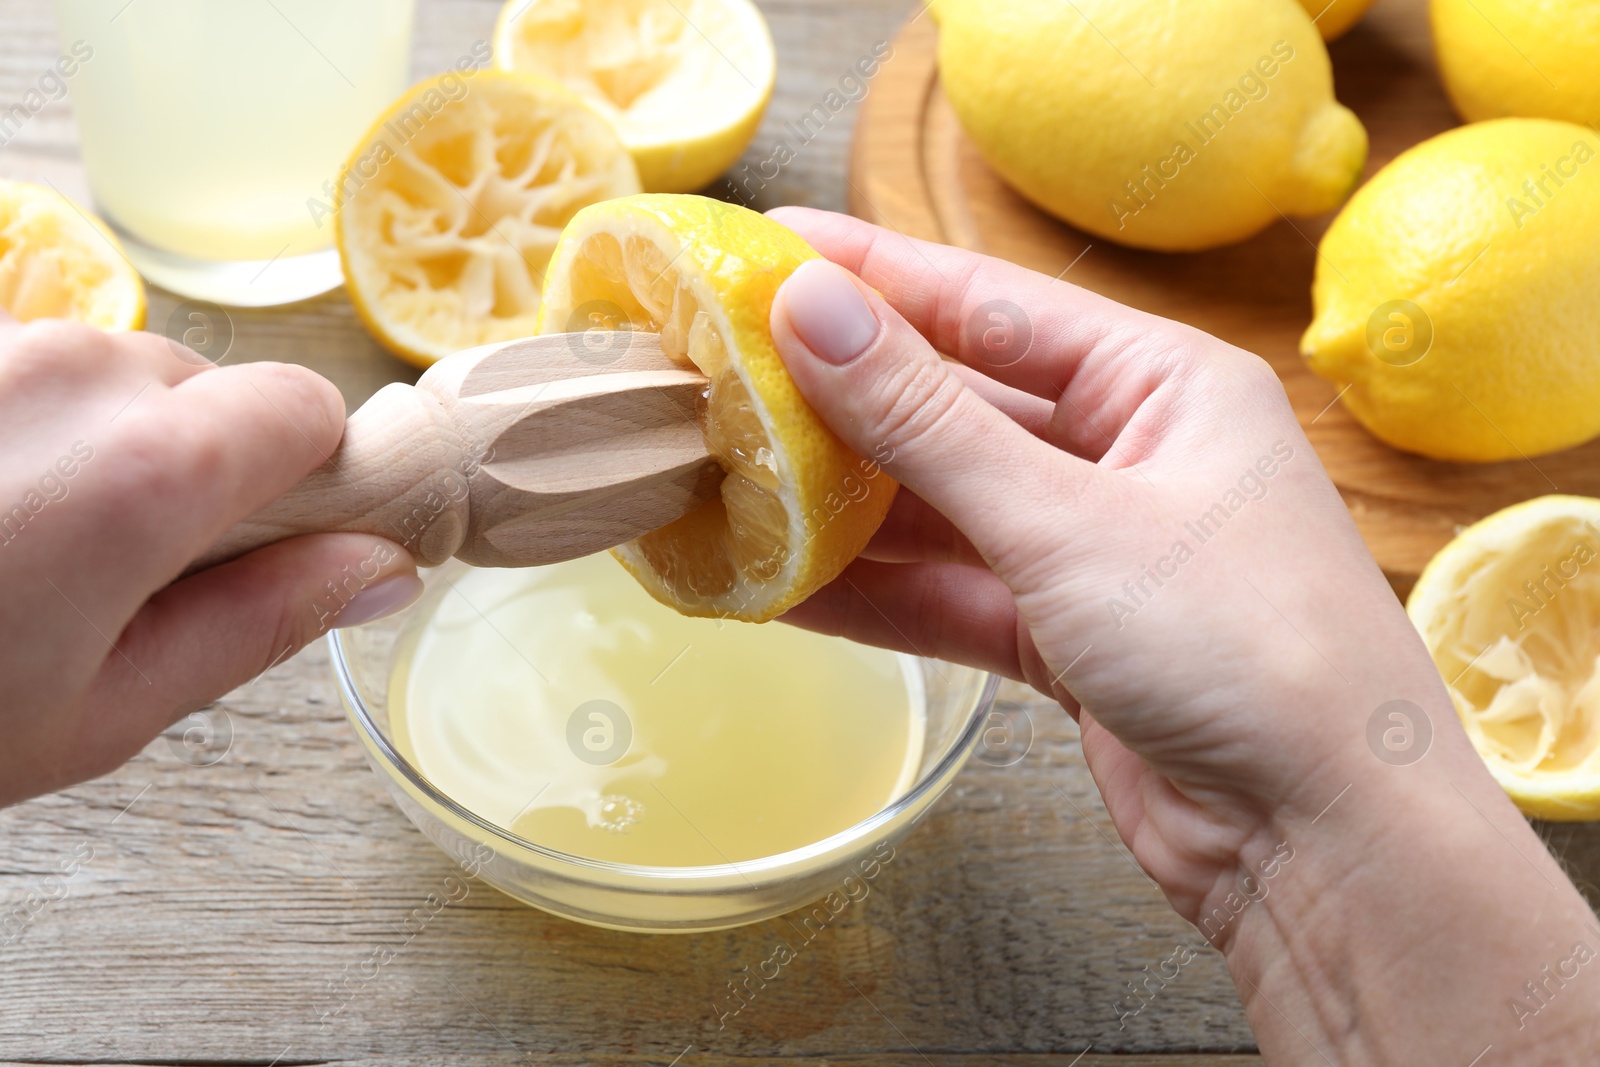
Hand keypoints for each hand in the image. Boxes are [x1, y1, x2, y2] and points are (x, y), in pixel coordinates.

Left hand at [0, 316, 416, 806]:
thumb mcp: (108, 706)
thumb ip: (265, 619)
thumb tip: (385, 565)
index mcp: (151, 466)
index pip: (309, 408)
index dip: (304, 479)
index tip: (260, 541)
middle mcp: (77, 369)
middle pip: (214, 391)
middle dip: (194, 466)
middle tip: (114, 570)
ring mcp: (0, 341)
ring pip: (120, 372)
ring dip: (105, 440)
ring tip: (22, 537)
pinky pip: (37, 366)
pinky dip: (30, 423)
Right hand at [768, 208, 1599, 1062]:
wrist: (1328, 842)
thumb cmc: (1243, 649)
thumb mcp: (1067, 520)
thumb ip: (927, 420)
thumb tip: (813, 308)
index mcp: (1162, 383)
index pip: (989, 305)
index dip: (874, 275)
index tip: (769, 247)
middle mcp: (1130, 454)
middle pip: (959, 405)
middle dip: (843, 398)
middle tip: (723, 369)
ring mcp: (1098, 551)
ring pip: (946, 508)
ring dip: (845, 506)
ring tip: (729, 478)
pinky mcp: (1071, 640)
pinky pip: (953, 595)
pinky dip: (878, 594)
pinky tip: (783, 586)